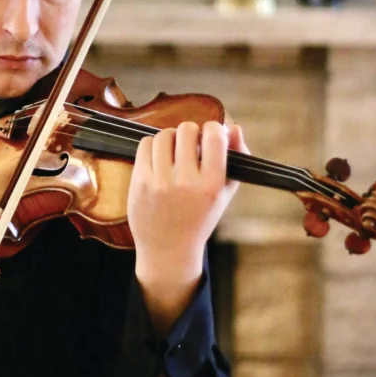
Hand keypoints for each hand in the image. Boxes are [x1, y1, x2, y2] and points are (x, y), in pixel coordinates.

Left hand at [127, 121, 248, 329]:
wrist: (168, 249)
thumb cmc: (201, 217)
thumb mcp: (225, 193)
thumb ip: (236, 159)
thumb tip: (235, 127)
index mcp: (212, 185)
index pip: (214, 136)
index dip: (213, 129)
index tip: (210, 136)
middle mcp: (186, 182)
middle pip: (187, 130)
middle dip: (190, 134)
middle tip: (190, 146)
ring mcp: (160, 182)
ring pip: (164, 135)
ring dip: (170, 139)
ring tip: (173, 153)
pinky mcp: (140, 182)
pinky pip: (145, 145)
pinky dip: (152, 147)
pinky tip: (158, 159)